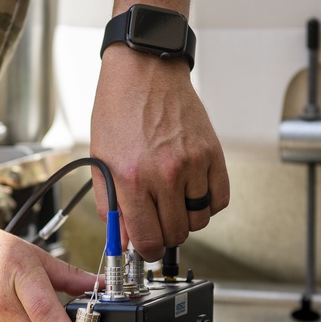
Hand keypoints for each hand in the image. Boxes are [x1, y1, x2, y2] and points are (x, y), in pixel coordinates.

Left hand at [90, 46, 228, 260]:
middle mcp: (164, 173)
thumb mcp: (101, 160)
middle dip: (165, 236)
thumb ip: (111, 205)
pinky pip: (219, 200)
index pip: (148, 239)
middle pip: (176, 234)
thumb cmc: (118, 111)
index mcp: (132, 178)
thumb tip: (123, 240)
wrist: (144, 71)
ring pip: (200, 221)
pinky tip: (192, 193)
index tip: (145, 247)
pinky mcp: (212, 153)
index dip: (146, 250)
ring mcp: (192, 164)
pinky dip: (208, 205)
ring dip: (186, 220)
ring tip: (173, 203)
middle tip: (157, 223)